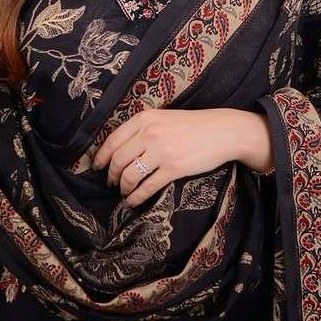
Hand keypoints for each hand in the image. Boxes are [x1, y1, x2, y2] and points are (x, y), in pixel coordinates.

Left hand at [91, 107, 255, 207]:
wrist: (223, 131)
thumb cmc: (192, 126)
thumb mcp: (163, 118)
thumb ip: (142, 129)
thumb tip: (120, 149)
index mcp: (144, 119)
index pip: (112, 141)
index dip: (102, 157)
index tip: (98, 167)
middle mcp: (149, 134)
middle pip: (118, 160)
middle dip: (112, 176)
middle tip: (111, 183)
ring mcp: (161, 151)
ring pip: (130, 176)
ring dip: (123, 188)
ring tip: (124, 192)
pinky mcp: (174, 168)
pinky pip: (147, 187)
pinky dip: (136, 197)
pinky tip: (133, 202)